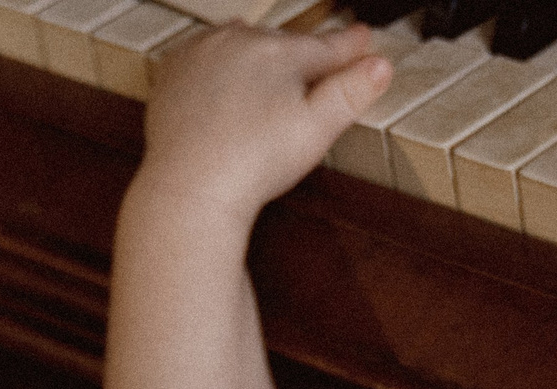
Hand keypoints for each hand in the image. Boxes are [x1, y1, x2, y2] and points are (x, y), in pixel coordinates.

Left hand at [136, 23, 392, 219]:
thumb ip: (351, 92)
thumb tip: (382, 64)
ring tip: (276, 70)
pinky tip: (231, 80)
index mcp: (281, 52)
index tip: (364, 38)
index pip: (327, 46)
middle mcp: (241, 40)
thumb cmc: (256, 161)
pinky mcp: (175, 70)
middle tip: (323, 61)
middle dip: (305, 54)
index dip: (350, 46)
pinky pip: (207, 54)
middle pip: (285, 44)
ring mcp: (204, 51)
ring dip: (263, 54)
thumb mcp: (318, 129)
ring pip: (244, 43)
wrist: (191, 183)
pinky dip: (222, 63)